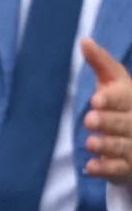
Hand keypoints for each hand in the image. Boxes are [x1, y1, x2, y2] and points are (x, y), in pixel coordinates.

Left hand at [82, 38, 131, 186]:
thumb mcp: (115, 84)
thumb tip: (84, 40)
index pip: (125, 98)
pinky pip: (116, 170)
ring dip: (106, 145)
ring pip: (121, 146)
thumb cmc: (123, 106)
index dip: (112, 99)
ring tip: (90, 142)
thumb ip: (101, 64)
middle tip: (90, 118)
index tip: (97, 99)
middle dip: (108, 121)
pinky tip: (91, 166)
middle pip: (124, 122)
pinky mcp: (126, 168)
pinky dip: (105, 168)